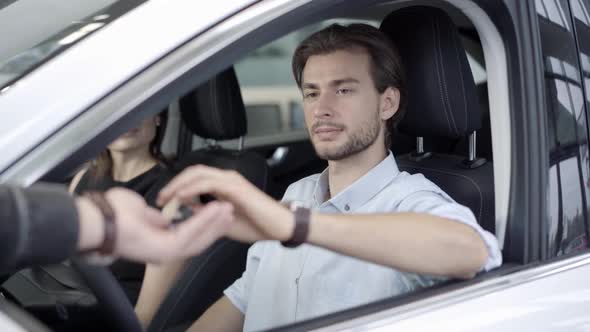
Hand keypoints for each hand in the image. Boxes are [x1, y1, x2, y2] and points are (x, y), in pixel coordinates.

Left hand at [78, 188, 233, 262]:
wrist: (96, 220)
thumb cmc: (111, 213)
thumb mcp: (139, 209)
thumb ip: (154, 216)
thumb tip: (161, 216)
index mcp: (157, 242)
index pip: (187, 235)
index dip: (203, 224)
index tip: (215, 211)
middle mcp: (163, 250)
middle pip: (198, 240)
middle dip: (215, 225)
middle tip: (230, 211)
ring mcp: (165, 251)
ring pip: (198, 237)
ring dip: (214, 221)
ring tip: (228, 208)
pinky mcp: (166, 248)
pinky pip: (191, 232)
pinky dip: (205, 219)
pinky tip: (216, 208)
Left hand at [157, 165, 293, 241]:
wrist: (279, 226)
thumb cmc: (256, 225)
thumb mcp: (223, 220)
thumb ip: (205, 212)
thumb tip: (186, 209)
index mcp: (223, 184)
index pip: (195, 177)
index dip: (177, 186)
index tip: (164, 201)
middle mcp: (226, 178)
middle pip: (193, 171)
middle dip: (174, 183)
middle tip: (160, 198)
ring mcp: (231, 180)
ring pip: (198, 174)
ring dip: (179, 185)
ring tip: (166, 197)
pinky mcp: (236, 188)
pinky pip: (208, 183)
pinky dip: (192, 188)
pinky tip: (181, 198)